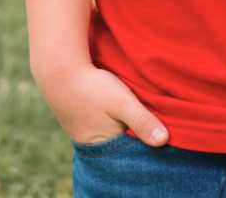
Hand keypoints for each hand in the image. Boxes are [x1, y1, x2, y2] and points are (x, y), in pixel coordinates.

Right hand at [34, 62, 168, 146]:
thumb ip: (142, 121)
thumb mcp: (122, 102)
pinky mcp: (86, 120)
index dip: (149, 141)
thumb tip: (164, 140)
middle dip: (139, 134)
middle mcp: (96, 145)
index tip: (164, 129)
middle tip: (154, 115)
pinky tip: (125, 107)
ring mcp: (89, 133)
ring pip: (117, 133)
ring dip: (128, 125)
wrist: (61, 72)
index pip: (134, 153)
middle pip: (125, 144)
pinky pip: (108, 125)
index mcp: (106, 147)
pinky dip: (118, 119)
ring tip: (139, 110)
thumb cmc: (93, 88)